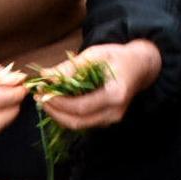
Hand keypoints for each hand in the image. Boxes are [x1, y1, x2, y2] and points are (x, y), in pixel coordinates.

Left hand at [39, 42, 160, 132]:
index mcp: (115, 94)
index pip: (81, 107)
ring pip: (79, 125)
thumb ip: (71, 66)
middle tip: (39, 98)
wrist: (141, 66)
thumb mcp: (95, 54)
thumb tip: (45, 75)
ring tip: (45, 99)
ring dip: (59, 114)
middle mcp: (115, 111)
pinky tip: (57, 102)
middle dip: (55, 112)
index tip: (42, 93)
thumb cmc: (118, 57)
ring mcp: (112, 118)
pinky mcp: (107, 120)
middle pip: (78, 121)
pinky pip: (83, 121)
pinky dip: (67, 114)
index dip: (58, 103)